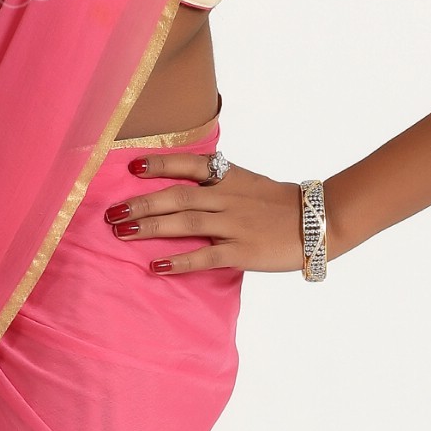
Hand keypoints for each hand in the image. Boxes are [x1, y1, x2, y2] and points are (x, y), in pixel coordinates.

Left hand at [105, 156, 317, 275]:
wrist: (319, 222)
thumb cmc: (281, 205)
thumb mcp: (250, 182)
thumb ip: (220, 181)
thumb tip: (186, 182)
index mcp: (230, 178)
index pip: (189, 166)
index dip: (159, 164)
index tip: (132, 167)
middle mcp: (227, 198)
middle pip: (176, 197)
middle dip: (141, 203)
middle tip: (111, 212)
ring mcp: (234, 225)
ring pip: (184, 224)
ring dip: (149, 227)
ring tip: (121, 233)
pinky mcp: (242, 252)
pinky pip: (204, 256)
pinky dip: (179, 261)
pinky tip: (156, 267)